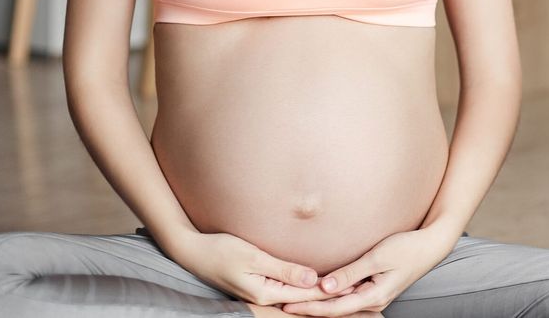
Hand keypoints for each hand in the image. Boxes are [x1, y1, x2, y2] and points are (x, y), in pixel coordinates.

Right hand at [168, 230, 350, 307]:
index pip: (306, 294)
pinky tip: (315, 285)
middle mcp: (264, 296)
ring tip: (343, 291)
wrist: (192, 251)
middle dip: (328, 297)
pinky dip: (303, 290)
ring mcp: (260, 293)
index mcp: (265, 292)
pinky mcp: (257, 286)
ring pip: (296, 296)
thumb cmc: (220, 249)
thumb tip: (312, 280)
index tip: (352, 286)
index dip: (330, 290)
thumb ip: (284, 269)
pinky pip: (285, 290)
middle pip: (303, 300)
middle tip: (355, 291)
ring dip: (318, 294)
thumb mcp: (254, 256)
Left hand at [280, 225, 458, 316]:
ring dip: (319, 303)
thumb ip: (351, 273)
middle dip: (309, 307)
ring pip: (341, 304)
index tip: (288, 303)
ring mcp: (374, 295)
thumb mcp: (377, 258)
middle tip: (283, 304)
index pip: (334, 307)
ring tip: (296, 300)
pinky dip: (332, 296)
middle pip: (335, 309)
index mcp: (373, 296)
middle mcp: (372, 300)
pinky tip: (320, 293)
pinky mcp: (374, 287)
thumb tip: (325, 287)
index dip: (310, 306)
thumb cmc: (406, 248)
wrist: (430, 245)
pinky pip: (349, 296)